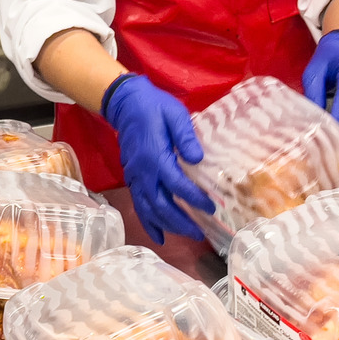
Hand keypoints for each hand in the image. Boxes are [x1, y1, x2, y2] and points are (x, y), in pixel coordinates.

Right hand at [102, 74, 215, 243]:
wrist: (126, 104)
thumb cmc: (154, 107)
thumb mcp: (175, 114)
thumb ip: (186, 137)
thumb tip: (198, 158)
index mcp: (155, 157)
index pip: (176, 185)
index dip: (194, 199)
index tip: (211, 208)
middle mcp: (143, 172)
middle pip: (161, 205)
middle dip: (180, 222)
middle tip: (200, 233)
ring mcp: (135, 176)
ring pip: (148, 209)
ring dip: (166, 225)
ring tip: (186, 235)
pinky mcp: (132, 178)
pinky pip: (138, 204)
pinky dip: (148, 222)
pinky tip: (159, 235)